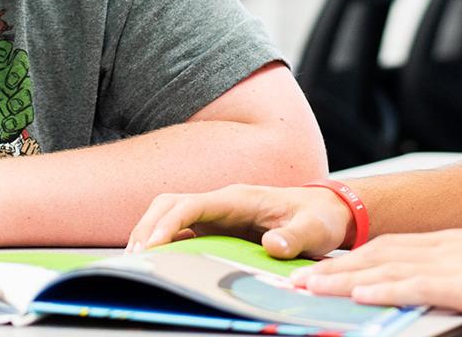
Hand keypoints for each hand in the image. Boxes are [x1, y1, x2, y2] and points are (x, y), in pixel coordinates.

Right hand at [126, 183, 353, 258]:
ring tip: (138, 262)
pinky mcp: (218, 226)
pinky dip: (165, 243)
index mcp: (238, 198)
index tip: (152, 246)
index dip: (168, 223)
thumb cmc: (318, 218)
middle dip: (149, 227)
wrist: (326, 211)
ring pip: (171, 215)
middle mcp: (222, 202)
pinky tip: (159, 262)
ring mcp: (217, 213)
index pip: (191, 204)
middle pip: (171, 204)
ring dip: (151, 233)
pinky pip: (182, 230)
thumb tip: (272, 247)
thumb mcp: (313, 230)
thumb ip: (294, 238)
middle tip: (135, 258)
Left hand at [290, 231, 461, 336]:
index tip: (321, 270)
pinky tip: (361, 294)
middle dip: (336, 267)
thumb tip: (429, 310)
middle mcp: (452, 245)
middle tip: (297, 280)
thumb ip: (457, 294)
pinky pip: (421, 285)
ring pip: (390, 267)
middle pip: (380, 255)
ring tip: (310, 287)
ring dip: (346, 278)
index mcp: (456, 245)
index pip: (392, 250)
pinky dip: (387, 288)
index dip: (353, 261)